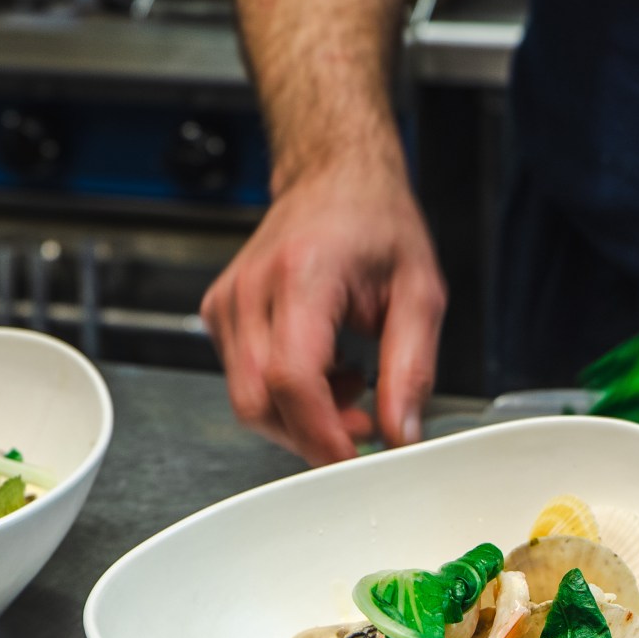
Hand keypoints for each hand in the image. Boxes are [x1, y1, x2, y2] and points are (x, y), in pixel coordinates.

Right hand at [202, 151, 446, 463]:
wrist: (334, 180)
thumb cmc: (375, 223)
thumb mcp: (419, 292)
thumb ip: (412, 367)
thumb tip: (400, 433)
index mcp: (302, 275)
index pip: (291, 377)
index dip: (321, 432)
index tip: (354, 458)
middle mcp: (252, 288)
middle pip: (258, 400)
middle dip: (312, 433)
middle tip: (365, 421)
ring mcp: (227, 302)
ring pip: (248, 400)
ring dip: (302, 414)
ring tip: (352, 379)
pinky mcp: (219, 314)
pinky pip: (243, 381)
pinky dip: (285, 394)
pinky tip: (322, 366)